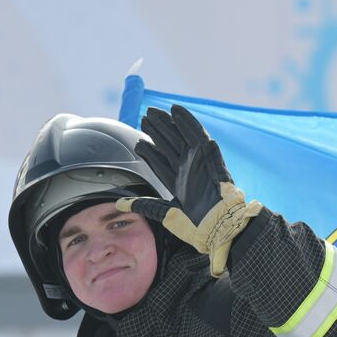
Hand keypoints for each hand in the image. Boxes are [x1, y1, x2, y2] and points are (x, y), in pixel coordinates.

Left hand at [116, 104, 262, 276]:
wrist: (217, 226)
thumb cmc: (195, 226)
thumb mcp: (165, 213)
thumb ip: (144, 205)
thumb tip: (119, 204)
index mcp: (178, 184)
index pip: (160, 163)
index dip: (149, 152)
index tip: (138, 143)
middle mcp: (187, 170)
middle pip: (169, 146)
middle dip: (156, 133)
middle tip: (144, 118)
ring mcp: (197, 161)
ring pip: (180, 136)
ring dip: (167, 124)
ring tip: (152, 112)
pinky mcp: (208, 155)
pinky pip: (197, 133)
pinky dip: (187, 121)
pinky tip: (175, 109)